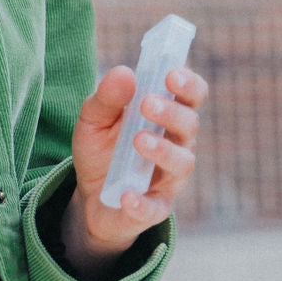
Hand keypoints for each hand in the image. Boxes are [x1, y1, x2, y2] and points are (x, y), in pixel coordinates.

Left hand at [61, 63, 208, 277]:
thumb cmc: (101, 147)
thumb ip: (107, 97)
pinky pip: (155, 208)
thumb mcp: (93, 118)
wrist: (89, 195)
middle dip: (171, 113)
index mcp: (166, 116)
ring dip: (162, 150)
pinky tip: (126, 195)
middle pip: (189, 125)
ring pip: (182, 163)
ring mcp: (169, 178)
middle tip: (146, 104)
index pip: (191, 95)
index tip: (171, 74)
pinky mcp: (155, 208)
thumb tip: (124, 72)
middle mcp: (176, 144)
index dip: (188, 84)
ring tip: (138, 140)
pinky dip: (142, 202)